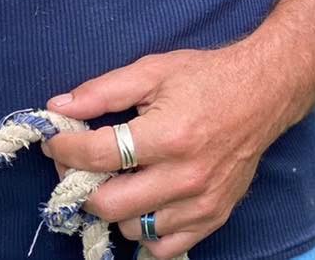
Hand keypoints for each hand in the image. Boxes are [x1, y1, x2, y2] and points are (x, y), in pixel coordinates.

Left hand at [41, 45, 283, 258]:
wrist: (261, 94)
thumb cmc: (203, 78)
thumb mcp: (150, 71)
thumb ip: (101, 91)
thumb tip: (59, 107)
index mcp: (166, 135)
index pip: (99, 155)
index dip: (65, 150)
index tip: (53, 142)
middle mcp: (184, 177)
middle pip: (110, 203)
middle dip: (79, 185)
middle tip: (74, 166)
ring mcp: (201, 203)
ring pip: (133, 228)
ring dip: (111, 207)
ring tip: (109, 179)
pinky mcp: (214, 218)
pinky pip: (165, 247)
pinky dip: (143, 231)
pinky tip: (138, 203)